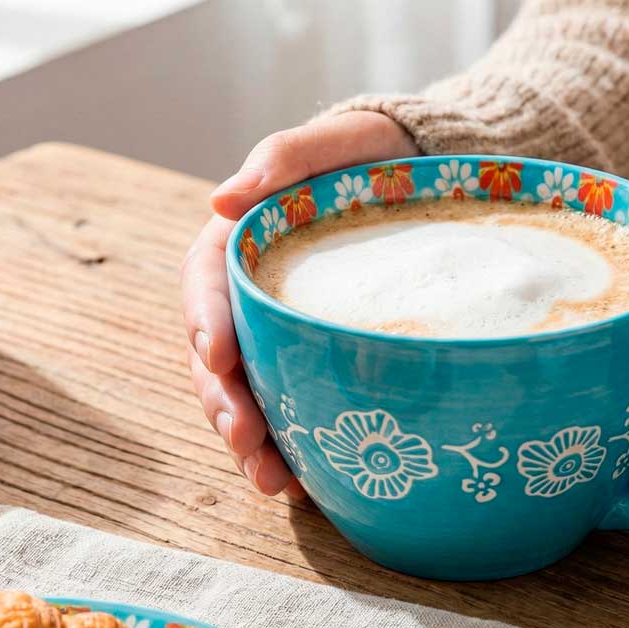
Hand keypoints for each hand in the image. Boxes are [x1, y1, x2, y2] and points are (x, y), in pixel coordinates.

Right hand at [182, 111, 417, 495]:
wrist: (423, 178)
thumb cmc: (372, 157)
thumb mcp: (335, 145)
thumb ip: (283, 159)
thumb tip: (220, 199)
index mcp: (244, 241)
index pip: (207, 281)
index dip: (205, 320)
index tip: (216, 355)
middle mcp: (254, 293)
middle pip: (219, 353)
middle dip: (225, 401)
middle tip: (245, 440)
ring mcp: (282, 329)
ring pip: (251, 389)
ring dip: (252, 440)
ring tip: (272, 482)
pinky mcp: (314, 354)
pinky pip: (293, 402)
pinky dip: (293, 443)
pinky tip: (308, 479)